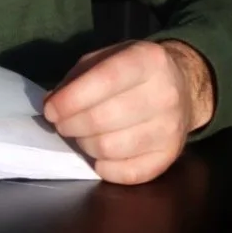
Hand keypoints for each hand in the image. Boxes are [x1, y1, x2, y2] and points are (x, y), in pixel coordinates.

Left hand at [42, 39, 215, 185]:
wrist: (181, 86)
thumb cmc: (133, 71)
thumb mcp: (106, 58)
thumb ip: (76, 78)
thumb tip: (51, 105)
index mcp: (147, 60)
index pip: (104, 80)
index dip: (70, 99)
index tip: (50, 110)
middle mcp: (165, 93)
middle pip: (103, 119)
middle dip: (71, 124)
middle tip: (62, 124)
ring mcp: (171, 128)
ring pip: (110, 148)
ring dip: (85, 145)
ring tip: (82, 135)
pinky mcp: (171, 156)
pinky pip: (128, 174)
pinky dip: (105, 169)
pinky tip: (100, 156)